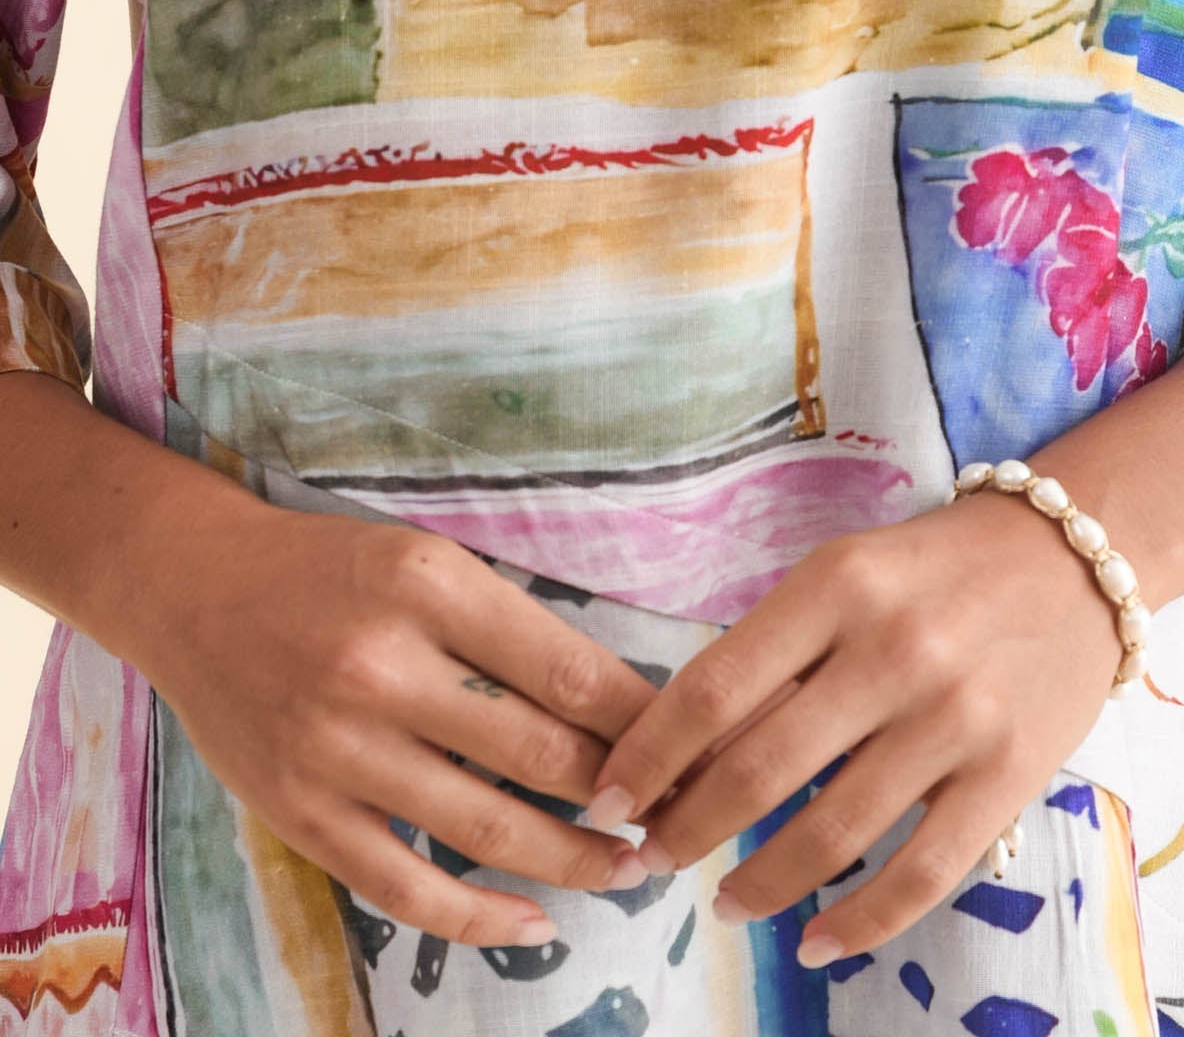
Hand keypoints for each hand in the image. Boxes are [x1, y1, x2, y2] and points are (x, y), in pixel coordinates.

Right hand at [141, 498, 660, 947]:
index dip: (640, 721)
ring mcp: (336, 749)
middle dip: (622, 795)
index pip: (566, 668)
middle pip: (539, 753)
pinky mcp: (301, 812)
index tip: (686, 746)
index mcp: (428, 587)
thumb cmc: (331, 568)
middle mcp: (382, 667)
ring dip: (572, 860)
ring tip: (626, 869)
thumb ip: (508, 627)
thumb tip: (619, 703)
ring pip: (486, 829)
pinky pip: (405, 887)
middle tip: (673, 816)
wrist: (194, 587)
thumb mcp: (427, 561)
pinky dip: (479, 917)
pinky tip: (534, 924)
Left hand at [582, 486, 1126, 965]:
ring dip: (760, 885)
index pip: (714, 687)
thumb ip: (776, 648)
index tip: (609, 799)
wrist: (1076, 555)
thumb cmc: (936, 565)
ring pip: (831, 834)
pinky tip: (814, 942)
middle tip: (651, 858)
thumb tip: (684, 746)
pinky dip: (859, 923)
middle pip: (759, 769)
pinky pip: (922, 875)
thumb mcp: (845, 572)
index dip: (647, 756)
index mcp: (836, 586)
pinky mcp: (1009, 776)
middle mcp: (892, 651)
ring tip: (723, 902)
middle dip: (687, 829)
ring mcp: (956, 718)